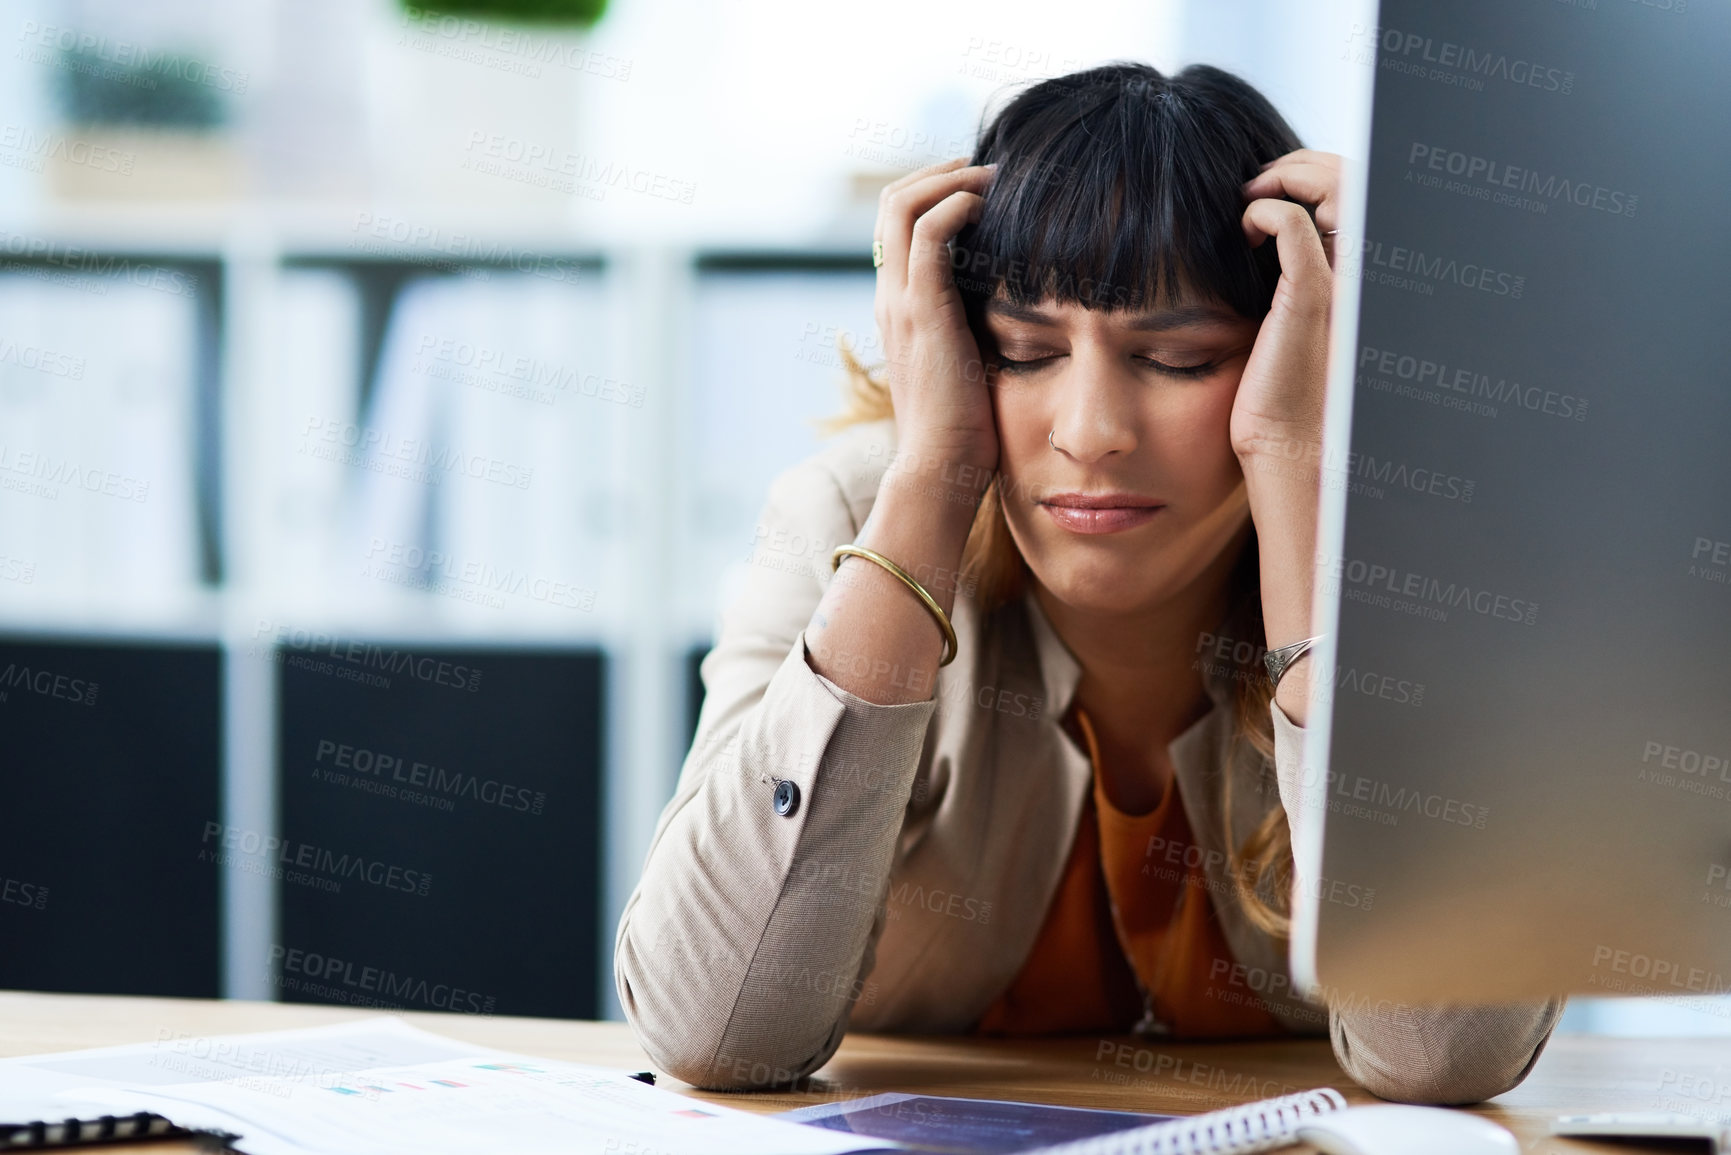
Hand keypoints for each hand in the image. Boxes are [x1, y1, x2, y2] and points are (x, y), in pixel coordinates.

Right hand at [872, 157, 999, 474]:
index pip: (899, 224)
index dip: (936, 192)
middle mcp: (891, 297)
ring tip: (999, 179)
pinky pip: (928, 233)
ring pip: (904, 203)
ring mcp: (901, 301)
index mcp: (899, 308)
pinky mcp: (922, 311)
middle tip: (993, 170)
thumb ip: (982, 328)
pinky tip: (996, 209)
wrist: (941, 469)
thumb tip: (1022, 304)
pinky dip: (959, 205)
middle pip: (893, 200)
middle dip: (942, 171)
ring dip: (953, 179)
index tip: (986, 189)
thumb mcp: (973, 364)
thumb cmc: (968, 431)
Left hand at [1230, 149, 1341, 458]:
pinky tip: (1246, 229)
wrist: (1293, 445)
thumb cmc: (1291, 388)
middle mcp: (1371, 272)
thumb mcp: (1307, 319)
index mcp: (1373, 274)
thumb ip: (1306, 272)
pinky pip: (1290, 222)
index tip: (1273, 188)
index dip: (1318, 172)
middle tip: (1257, 184)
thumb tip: (1279, 227)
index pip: (1363, 189)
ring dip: (1284, 177)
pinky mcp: (1312, 295)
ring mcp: (1347, 281)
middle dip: (1301, 165)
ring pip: (1330, 186)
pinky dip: (1263, 210)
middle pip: (1352, 177)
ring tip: (1250, 197)